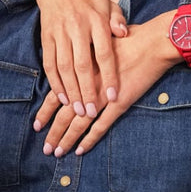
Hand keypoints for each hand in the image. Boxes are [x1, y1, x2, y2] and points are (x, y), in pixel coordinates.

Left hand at [35, 14, 178, 157]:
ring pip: (79, 123)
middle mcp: (88, 85)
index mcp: (80, 70)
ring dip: (66, 139)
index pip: (57, 95)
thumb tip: (76, 58)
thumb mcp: (99, 42)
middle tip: (45, 148)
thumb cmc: (130, 38)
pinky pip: (101, 126)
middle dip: (53, 132)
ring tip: (57, 153)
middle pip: (64, 113)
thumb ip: (88, 53)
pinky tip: (80, 150)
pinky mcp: (119, 104)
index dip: (46, 111)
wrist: (153, 42)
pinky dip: (90, 139)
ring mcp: (103, 97)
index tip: (37, 125)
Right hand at [36, 0, 126, 120]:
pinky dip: (55, 82)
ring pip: (64, 68)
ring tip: (78, 110)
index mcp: (96, 21)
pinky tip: (62, 97)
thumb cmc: (88, 1)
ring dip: (71, 91)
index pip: (104, 53)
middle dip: (87, 91)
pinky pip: (49, 64)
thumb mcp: (108, 5)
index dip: (109, 76)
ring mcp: (60, 34)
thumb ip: (118, 20)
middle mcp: (77, 28)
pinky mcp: (46, 38)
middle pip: (82, 65)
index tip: (113, 96)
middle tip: (92, 112)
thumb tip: (125, 34)